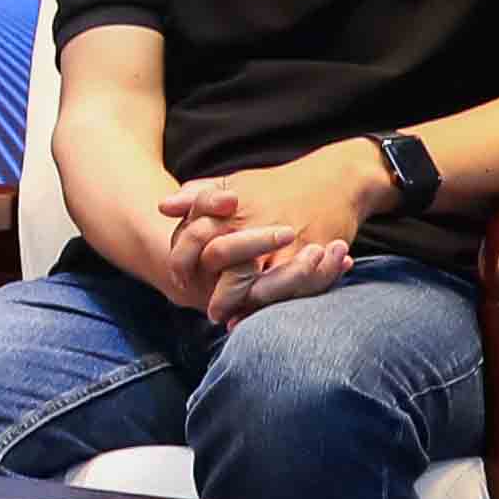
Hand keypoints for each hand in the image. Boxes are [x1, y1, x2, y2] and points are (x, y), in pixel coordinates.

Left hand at [161, 150, 385, 322]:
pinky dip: (277, 303)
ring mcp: (288, 244)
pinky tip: (261, 315)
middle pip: (230, 271)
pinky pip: (293, 288)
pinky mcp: (315, 255)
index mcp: (234, 210)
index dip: (185, 266)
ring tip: (233, 320)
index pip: (198, 242)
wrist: (336, 179)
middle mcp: (259, 227)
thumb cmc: (278, 184)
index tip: (179, 283)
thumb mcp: (236, 182)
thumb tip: (162, 208)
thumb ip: (198, 196)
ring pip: (263, 287)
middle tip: (211, 312)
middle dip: (219, 296)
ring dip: (247, 307)